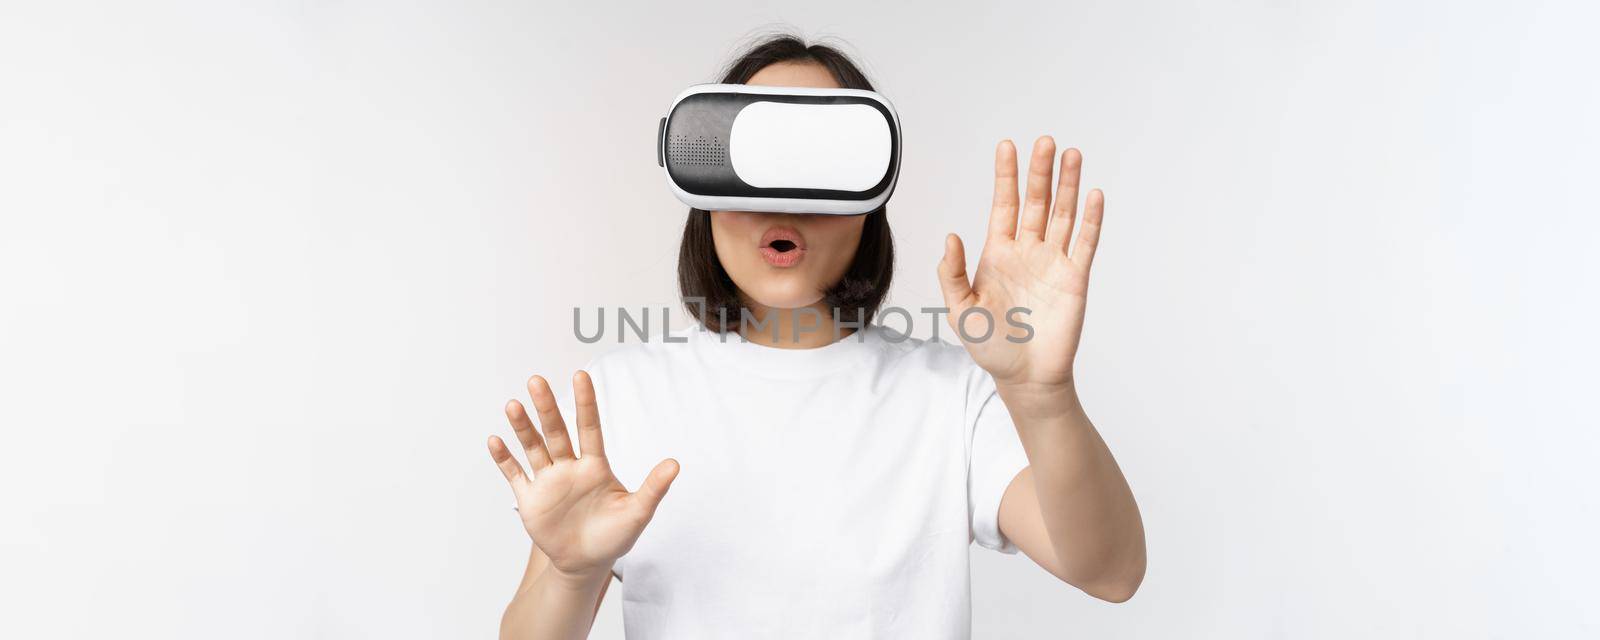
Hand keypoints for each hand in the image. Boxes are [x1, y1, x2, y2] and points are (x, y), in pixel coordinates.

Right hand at [487, 371, 679, 580]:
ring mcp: (548, 481)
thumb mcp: (637, 513)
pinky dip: (504, 459)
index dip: (585, 402)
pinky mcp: (530, 500)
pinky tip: (495, 441)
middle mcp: (569, 467)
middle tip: (536, 381)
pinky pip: (515, 475)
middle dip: (546, 407)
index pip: (589, 427)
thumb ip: (654, 488)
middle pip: (556, 431)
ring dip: (522, 428)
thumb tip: (675, 464)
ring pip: (533, 447)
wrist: (587, 563)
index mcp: (595, 466)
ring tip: (513, 406)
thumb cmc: (614, 536)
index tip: (580, 375)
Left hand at [937, 137, 1103, 389]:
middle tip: (1045, 141)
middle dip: (1040, 171)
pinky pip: (1085, 242)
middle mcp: (1028, 251)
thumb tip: (950, 236)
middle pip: (1036, 201)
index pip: (1004, 204)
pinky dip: (1091, 219)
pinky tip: (1093, 195)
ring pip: (1062, 214)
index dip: (1006, 176)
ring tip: (1071, 154)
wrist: (1024, 376)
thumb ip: (952, 273)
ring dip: (1067, 185)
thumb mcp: (960, 309)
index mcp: (998, 253)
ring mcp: (1053, 262)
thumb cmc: (990, 345)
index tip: (1007, 146)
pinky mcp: (1076, 278)